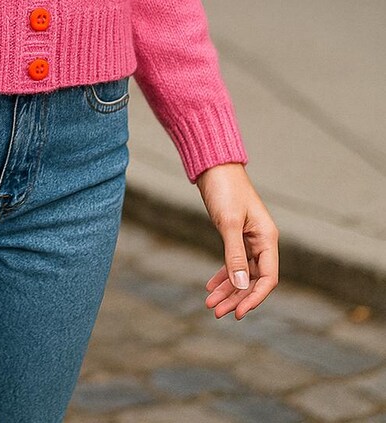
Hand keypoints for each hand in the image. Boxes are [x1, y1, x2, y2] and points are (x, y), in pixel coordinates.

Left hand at [195, 162, 278, 319]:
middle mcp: (261, 241)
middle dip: (236, 298)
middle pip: (253, 280)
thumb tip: (240, 284)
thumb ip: (234, 254)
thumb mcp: (229, 222)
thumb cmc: (225, 189)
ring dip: (227, 290)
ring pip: (241, 273)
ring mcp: (248, 239)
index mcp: (267, 238)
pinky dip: (223, 275)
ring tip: (210, 304)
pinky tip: (211, 287)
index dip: (254, 298)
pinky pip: (232, 262)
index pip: (268, 278)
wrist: (214, 166)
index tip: (238, 313)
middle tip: (216, 313)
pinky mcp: (235, 235)